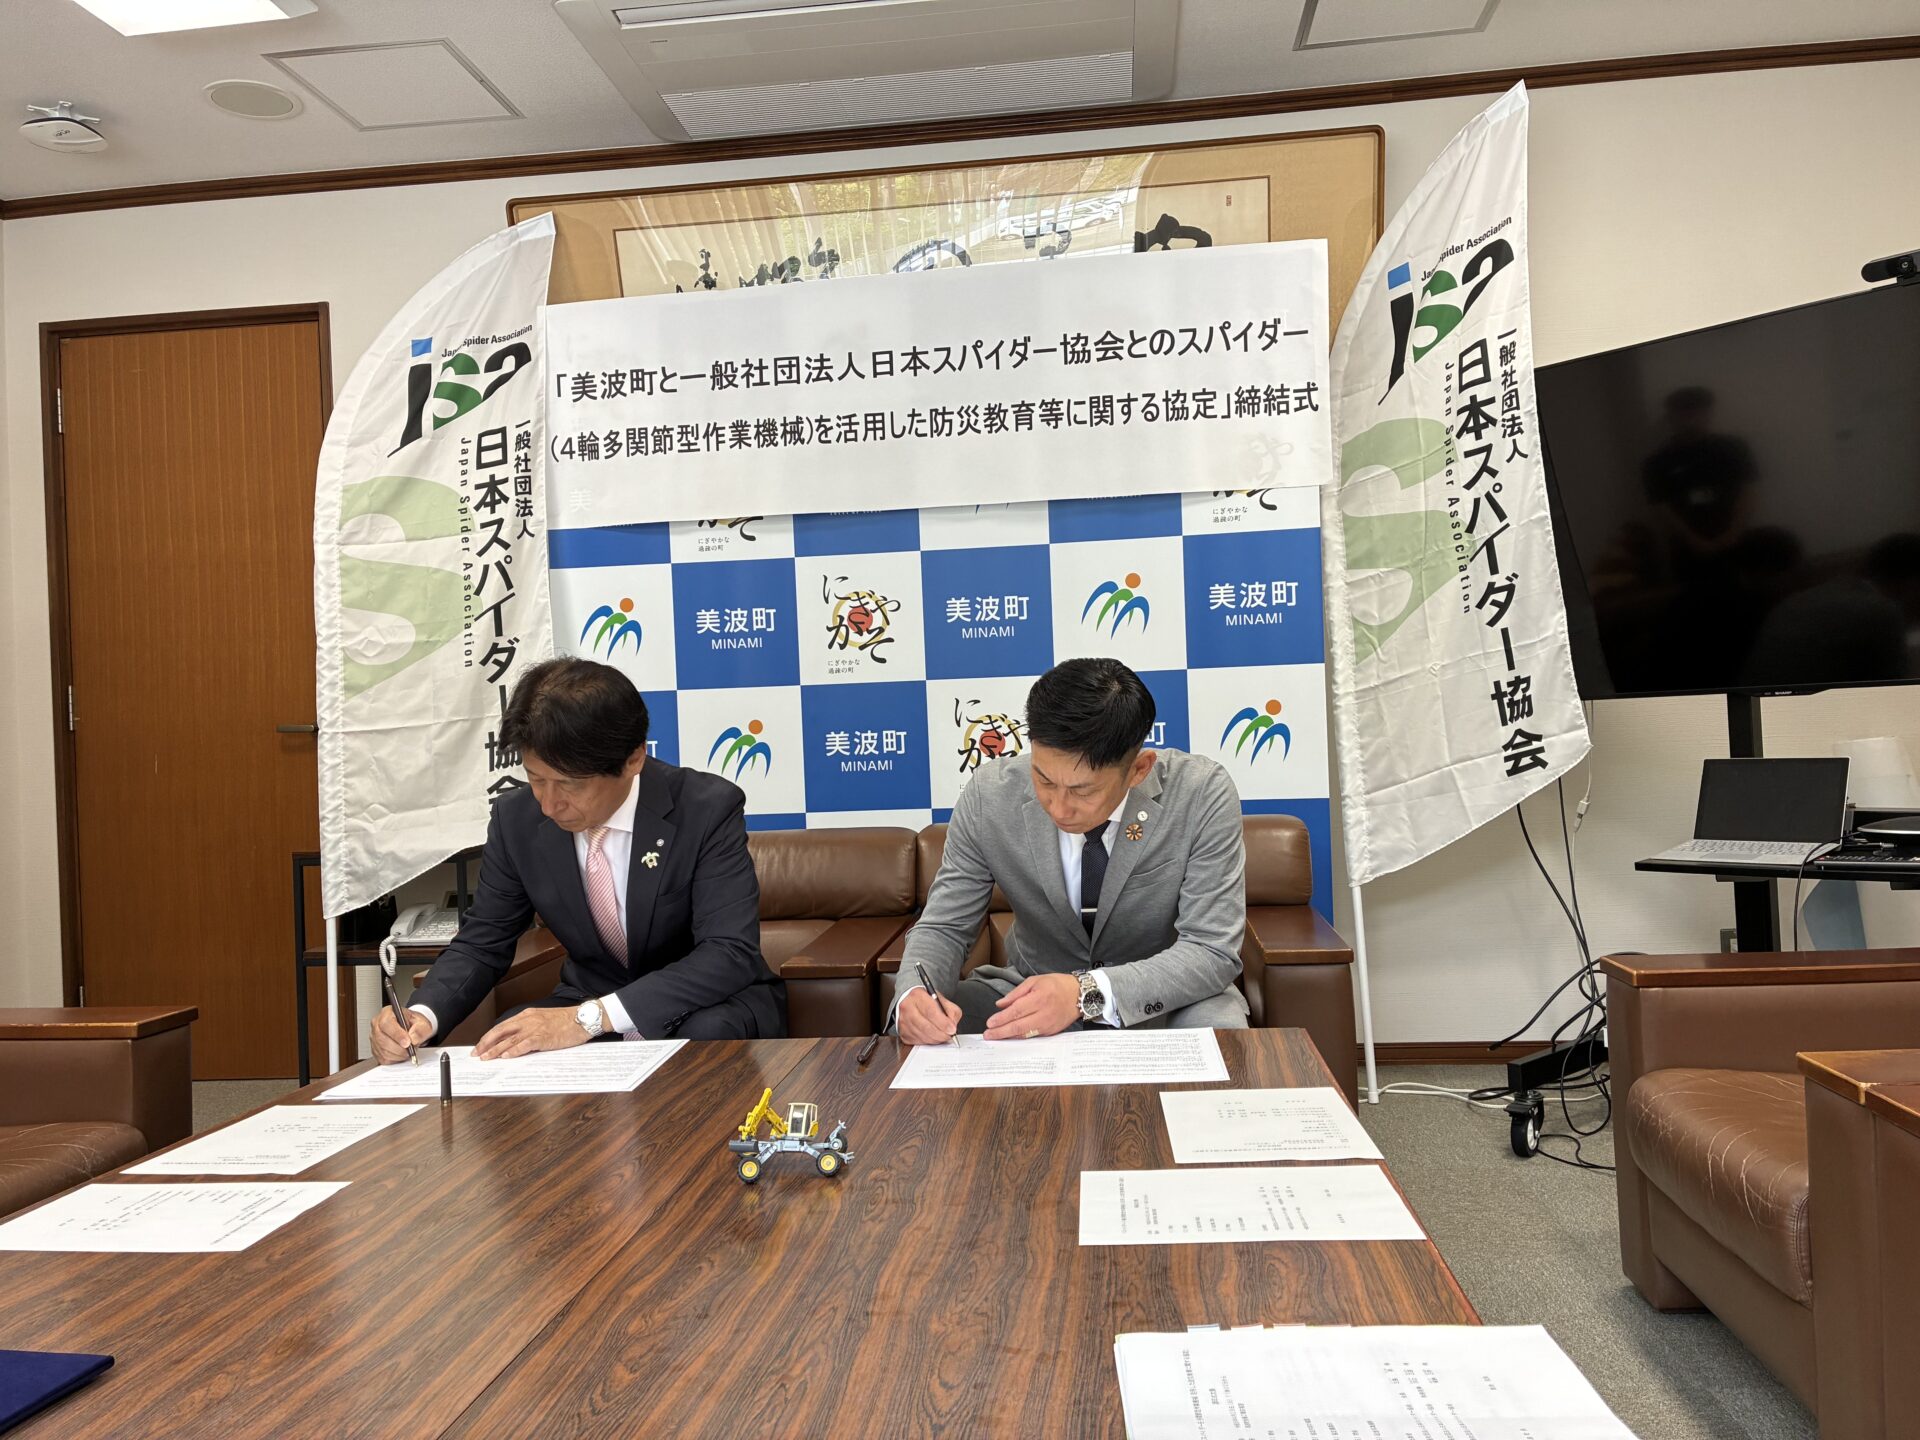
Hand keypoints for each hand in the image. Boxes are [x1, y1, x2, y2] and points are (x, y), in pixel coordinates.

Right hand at [370, 1008, 432, 1064]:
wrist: (413, 1029)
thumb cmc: (414, 1024)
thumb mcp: (423, 1023)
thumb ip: (420, 1030)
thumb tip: (413, 1039)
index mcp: (387, 1013)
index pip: (387, 1023)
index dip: (397, 1034)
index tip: (407, 1042)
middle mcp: (377, 1025)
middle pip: (383, 1039)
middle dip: (400, 1048)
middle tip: (412, 1049)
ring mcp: (374, 1038)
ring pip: (383, 1051)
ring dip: (399, 1054)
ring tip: (409, 1050)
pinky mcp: (375, 1050)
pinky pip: (383, 1058)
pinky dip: (395, 1059)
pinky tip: (402, 1054)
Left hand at [474, 1006, 592, 1060]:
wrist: (584, 1018)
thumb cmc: (567, 1021)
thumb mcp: (544, 1020)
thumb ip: (530, 1028)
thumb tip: (517, 1042)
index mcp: (527, 1015)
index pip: (502, 1026)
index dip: (489, 1037)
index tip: (480, 1046)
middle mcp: (528, 1020)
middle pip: (501, 1032)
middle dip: (486, 1044)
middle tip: (476, 1054)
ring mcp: (535, 1028)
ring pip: (509, 1040)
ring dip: (496, 1050)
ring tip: (486, 1058)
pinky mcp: (543, 1037)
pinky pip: (524, 1044)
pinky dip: (514, 1051)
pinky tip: (505, 1057)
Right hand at [896, 986, 961, 1046]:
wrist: (911, 1003)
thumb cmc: (926, 1001)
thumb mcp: (941, 999)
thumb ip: (951, 1010)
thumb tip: (952, 1025)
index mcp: (918, 995)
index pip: (931, 1011)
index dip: (943, 1023)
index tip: (952, 1029)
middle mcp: (907, 1007)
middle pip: (926, 1026)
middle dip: (941, 1034)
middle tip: (949, 1035)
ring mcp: (903, 1021)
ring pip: (922, 1036)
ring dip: (936, 1039)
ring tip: (942, 1035)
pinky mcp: (902, 1032)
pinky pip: (918, 1042)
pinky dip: (928, 1042)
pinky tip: (933, 1036)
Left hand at [984, 973, 1080, 1040]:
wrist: (1080, 995)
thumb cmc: (1057, 985)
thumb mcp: (1035, 981)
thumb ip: (1016, 993)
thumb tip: (1001, 1005)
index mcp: (1039, 998)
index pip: (1016, 1011)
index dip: (1002, 1019)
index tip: (990, 1023)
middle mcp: (1044, 1013)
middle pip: (1018, 1026)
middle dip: (1001, 1032)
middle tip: (988, 1035)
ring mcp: (1048, 1025)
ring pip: (1025, 1034)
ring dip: (1009, 1037)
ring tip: (996, 1037)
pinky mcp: (1051, 1032)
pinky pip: (1032, 1036)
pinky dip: (1020, 1037)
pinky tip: (1010, 1037)